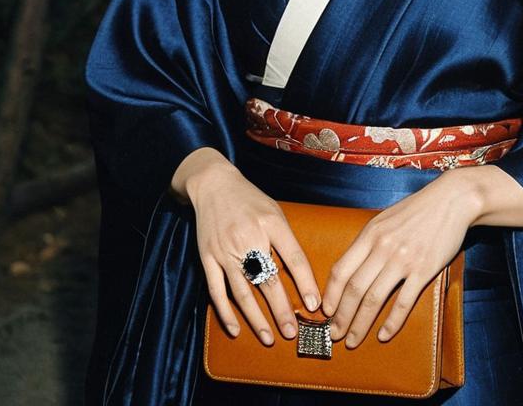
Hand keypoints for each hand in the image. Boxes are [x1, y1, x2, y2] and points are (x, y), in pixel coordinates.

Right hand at [172, 147, 321, 345]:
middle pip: (268, 280)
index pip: (293, 257)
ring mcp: (226, 250)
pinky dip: (226, 312)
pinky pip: (217, 291)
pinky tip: (236, 329)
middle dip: (281, 309)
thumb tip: (300, 274)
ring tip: (270, 337)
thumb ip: (286, 240)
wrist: (213, 185)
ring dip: (257, 318)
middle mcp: (249, 237)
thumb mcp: (274, 212)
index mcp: (271, 223)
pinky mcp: (207, 258)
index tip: (314, 305)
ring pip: (243, 291)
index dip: (305, 282)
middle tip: (292, 332)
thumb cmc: (249, 200)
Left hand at [320, 170, 482, 348]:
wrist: (452, 200)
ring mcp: (403, 260)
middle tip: (333, 334)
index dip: (330, 295)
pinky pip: (403, 302)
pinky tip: (383, 335)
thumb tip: (352, 266)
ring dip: (360, 324)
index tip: (325, 312)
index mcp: (370, 234)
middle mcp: (383, 247)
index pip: (341, 270)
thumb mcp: (385, 218)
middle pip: (354, 289)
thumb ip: (369, 240)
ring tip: (352, 340)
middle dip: (341, 316)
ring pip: (374, 299)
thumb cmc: (417, 209)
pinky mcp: (424, 270)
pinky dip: (391, 322)